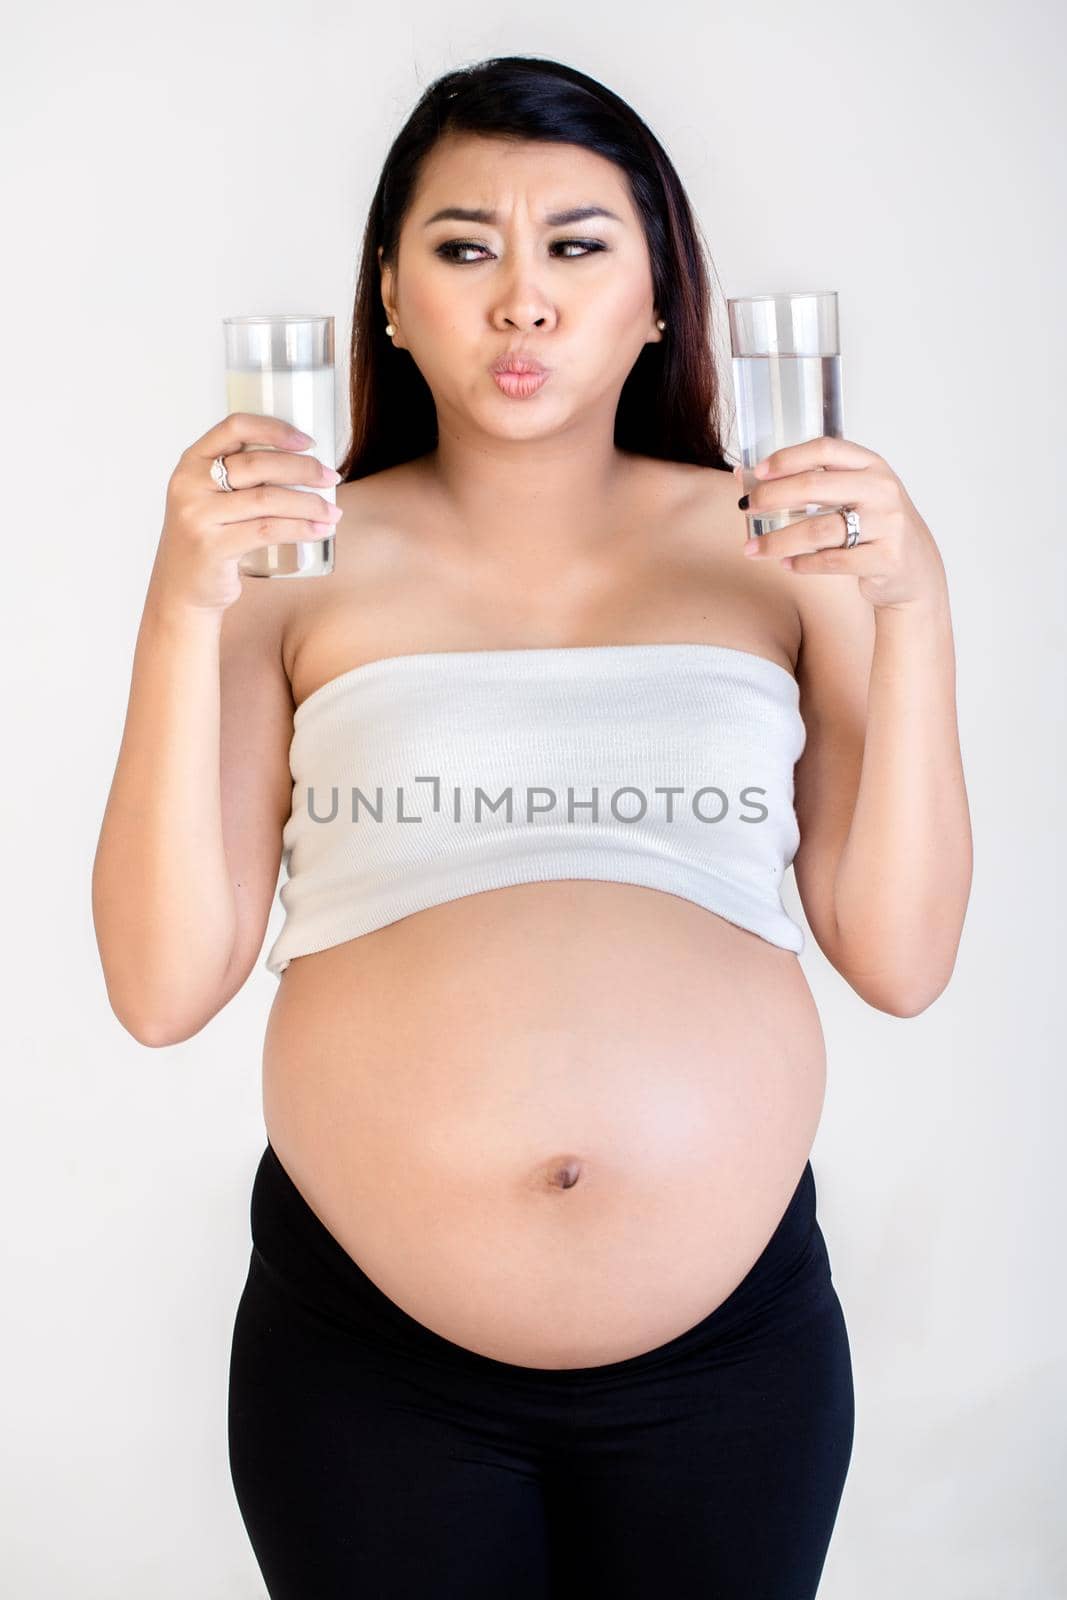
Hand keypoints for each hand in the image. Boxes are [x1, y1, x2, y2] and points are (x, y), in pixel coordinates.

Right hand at [150, 412, 344, 614]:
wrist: (182, 591)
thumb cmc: (208, 540)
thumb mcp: (211, 499)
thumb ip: (240, 478)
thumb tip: (304, 463)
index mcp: (191, 462)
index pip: (234, 427)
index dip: (275, 428)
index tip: (308, 441)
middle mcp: (189, 484)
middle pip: (257, 463)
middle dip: (303, 468)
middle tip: (331, 478)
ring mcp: (198, 516)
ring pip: (267, 499)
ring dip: (309, 503)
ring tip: (333, 511)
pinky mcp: (212, 547)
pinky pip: (267, 530)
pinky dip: (300, 528)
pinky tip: (320, 530)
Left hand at [734, 436, 945, 610]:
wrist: (915, 568)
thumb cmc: (874, 526)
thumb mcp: (853, 495)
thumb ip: (808, 484)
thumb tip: (743, 475)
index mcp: (872, 465)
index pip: (825, 450)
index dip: (787, 458)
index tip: (758, 472)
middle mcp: (882, 489)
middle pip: (815, 487)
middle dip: (773, 497)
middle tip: (747, 509)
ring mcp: (887, 524)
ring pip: (819, 529)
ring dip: (779, 540)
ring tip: (754, 549)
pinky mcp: (886, 558)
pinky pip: (833, 561)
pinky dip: (804, 564)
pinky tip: (787, 564)